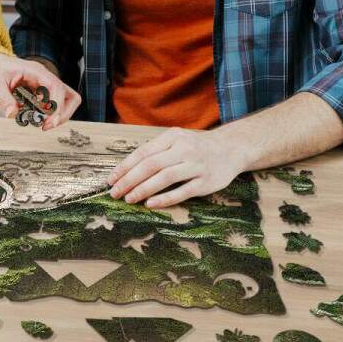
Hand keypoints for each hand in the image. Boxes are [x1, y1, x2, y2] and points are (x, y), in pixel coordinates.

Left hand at [0, 53, 81, 129]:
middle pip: (69, 94)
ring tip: (43, 125)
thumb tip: (12, 115)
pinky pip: (54, 103)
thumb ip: (3, 99)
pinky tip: (36, 119)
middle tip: (47, 126)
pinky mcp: (42, 91)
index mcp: (34, 71)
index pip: (56, 86)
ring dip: (58, 114)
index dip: (56, 105)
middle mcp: (44, 77)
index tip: (49, 122)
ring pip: (65, 99)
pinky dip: (50, 113)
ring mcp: (44, 84)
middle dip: (62, 113)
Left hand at [107, 127, 243, 207]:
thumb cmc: (196, 147)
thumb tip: (127, 168)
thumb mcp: (176, 140)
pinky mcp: (205, 182)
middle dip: (129, 180)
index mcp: (172, 137)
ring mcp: (196, 165)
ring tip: (129, 199)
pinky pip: (182, 191)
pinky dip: (164, 198)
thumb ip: (156, 151)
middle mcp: (184, 149)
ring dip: (143, 189)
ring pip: (164, 177)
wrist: (231, 149)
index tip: (111, 179)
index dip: (125, 167)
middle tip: (115, 193)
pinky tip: (150, 204)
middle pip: (151, 165)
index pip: (143, 152)